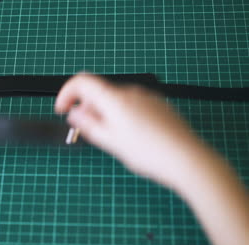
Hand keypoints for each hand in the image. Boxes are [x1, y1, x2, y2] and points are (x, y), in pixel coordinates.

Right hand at [55, 73, 211, 188]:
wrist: (187, 158)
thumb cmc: (148, 153)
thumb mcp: (110, 142)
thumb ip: (88, 125)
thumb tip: (74, 113)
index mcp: (114, 99)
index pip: (81, 81)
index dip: (66, 93)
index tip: (62, 110)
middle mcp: (130, 92)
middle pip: (99, 92)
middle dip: (87, 108)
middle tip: (88, 132)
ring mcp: (146, 97)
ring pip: (115, 100)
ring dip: (105, 113)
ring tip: (113, 139)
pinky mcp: (158, 105)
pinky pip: (132, 105)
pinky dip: (122, 115)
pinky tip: (131, 136)